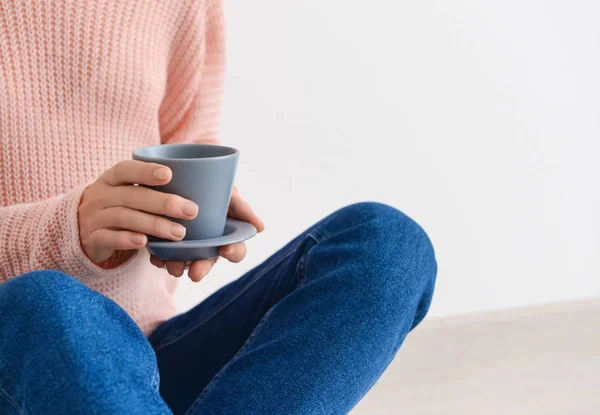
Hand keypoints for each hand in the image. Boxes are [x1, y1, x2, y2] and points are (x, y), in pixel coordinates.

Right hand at [78, 160, 197, 267]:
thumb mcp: (127, 193)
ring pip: (124, 217)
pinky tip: (145, 242)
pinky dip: (127, 239)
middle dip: (164, 202)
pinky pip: (108, 238)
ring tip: (180, 233)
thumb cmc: (118, 207)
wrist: (80, 230)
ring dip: (154, 224)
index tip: (169, 174)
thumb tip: (198, 183)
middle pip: (132, 195)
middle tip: (192, 211)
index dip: (146, 170)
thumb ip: (151, 189)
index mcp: (111, 179)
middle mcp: (101, 195)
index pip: (125, 169)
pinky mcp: (92, 239)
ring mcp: (94, 217)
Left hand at [149, 186, 264, 281]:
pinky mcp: (166, 240)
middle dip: (202, 268)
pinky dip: (159, 257)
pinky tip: (155, 256)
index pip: (236, 251)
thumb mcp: (227, 192)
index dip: (233, 252)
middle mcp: (208, 244)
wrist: (182, 173)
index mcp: (227, 236)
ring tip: (170, 266)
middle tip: (195, 274)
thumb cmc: (213, 185)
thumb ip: (241, 206)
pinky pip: (163, 254)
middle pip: (209, 261)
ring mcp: (187, 244)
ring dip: (178, 266)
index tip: (226, 249)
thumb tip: (260, 227)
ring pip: (184, 261)